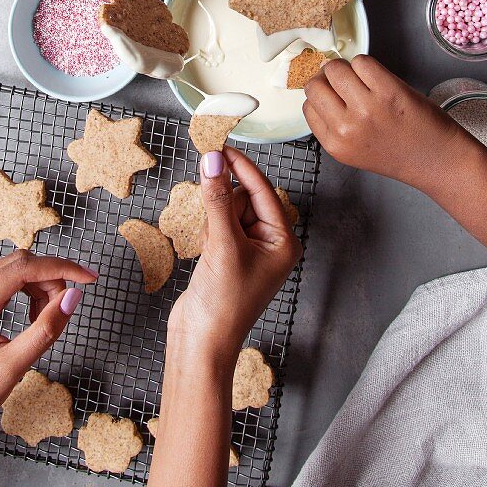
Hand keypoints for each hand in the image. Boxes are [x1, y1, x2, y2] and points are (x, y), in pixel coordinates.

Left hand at [0, 252, 96, 457]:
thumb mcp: (12, 367)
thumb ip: (45, 330)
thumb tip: (72, 297)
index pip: (21, 270)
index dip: (59, 269)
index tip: (88, 278)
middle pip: (19, 264)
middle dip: (51, 279)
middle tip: (66, 306)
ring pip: (15, 270)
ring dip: (41, 286)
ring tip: (46, 318)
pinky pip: (7, 282)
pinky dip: (29, 292)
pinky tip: (34, 315)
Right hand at [168, 149, 300, 358]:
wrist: (201, 342)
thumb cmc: (223, 304)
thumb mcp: (222, 244)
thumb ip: (217, 199)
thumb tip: (213, 160)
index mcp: (284, 241)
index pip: (262, 190)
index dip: (241, 166)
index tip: (220, 144)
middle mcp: (272, 243)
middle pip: (243, 198)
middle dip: (223, 207)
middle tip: (215, 231)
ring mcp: (250, 250)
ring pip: (227, 210)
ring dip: (213, 221)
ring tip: (210, 250)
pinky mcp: (230, 255)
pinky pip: (218, 225)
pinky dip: (208, 232)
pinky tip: (205, 254)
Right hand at [303, 56, 463, 189]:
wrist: (438, 160)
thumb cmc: (401, 154)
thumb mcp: (355, 150)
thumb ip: (335, 125)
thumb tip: (322, 87)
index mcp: (335, 145)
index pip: (308, 106)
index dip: (322, 95)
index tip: (333, 93)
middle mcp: (346, 128)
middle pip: (316, 84)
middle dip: (328, 79)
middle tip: (346, 82)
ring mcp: (366, 108)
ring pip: (336, 69)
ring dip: (347, 68)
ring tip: (364, 80)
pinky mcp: (388, 91)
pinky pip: (362, 61)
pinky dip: (366, 64)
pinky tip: (378, 77)